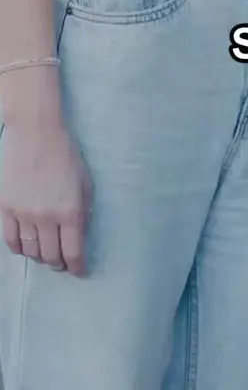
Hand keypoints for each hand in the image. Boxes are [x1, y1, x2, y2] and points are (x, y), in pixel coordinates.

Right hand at [0, 119, 91, 275]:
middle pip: (50, 256)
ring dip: (39, 256)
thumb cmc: (65, 154)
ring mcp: (23, 214)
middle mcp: (46, 217)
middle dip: (58, 263)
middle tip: (61, 262)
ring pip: (30, 251)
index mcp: (70, 210)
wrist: (35, 132)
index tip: (79, 271)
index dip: (77, 266)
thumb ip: (84, 209)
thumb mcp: (85, 181)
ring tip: (44, 253)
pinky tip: (25, 246)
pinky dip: (19, 248)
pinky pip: (10, 240)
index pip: (73, 252)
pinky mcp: (5, 208)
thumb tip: (79, 234)